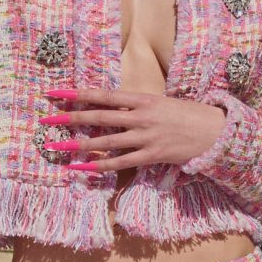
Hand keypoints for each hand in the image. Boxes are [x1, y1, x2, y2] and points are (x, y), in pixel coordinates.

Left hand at [40, 84, 226, 173]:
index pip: (103, 95)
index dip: (77, 93)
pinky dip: (100, 166)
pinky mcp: (151, 155)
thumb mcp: (160, 102)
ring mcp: (146, 137)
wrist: (215, 131)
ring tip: (57, 147)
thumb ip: (136, 106)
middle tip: (46, 119)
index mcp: (142, 98)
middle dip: (70, 118)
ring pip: (105, 141)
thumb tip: (111, 107)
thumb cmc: (188, 114)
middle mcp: (141, 116)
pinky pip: (120, 163)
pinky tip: (82, 168)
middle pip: (98, 116)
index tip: (55, 93)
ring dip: (79, 144)